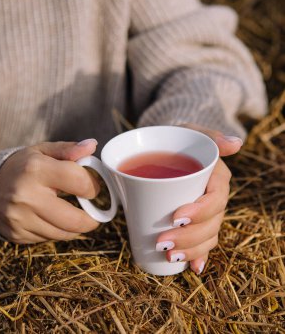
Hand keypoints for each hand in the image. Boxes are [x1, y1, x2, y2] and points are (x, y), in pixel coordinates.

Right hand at [0, 139, 99, 243]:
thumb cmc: (19, 166)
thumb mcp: (41, 151)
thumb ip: (68, 149)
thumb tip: (92, 145)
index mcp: (36, 169)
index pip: (79, 182)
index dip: (92, 185)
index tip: (91, 187)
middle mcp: (27, 196)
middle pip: (74, 219)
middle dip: (91, 218)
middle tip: (93, 213)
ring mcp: (20, 219)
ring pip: (63, 234)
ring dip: (75, 227)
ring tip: (75, 215)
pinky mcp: (16, 234)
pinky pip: (48, 239)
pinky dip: (57, 231)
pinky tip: (53, 219)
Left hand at [155, 124, 242, 273]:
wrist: (168, 146)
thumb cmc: (179, 139)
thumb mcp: (191, 131)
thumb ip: (210, 135)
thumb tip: (236, 144)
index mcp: (217, 178)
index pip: (216, 198)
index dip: (200, 211)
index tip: (175, 218)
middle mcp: (214, 197)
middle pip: (211, 223)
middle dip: (189, 237)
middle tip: (162, 242)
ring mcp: (206, 211)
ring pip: (208, 235)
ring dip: (192, 250)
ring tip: (169, 256)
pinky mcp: (195, 220)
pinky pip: (204, 241)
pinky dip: (200, 255)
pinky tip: (194, 267)